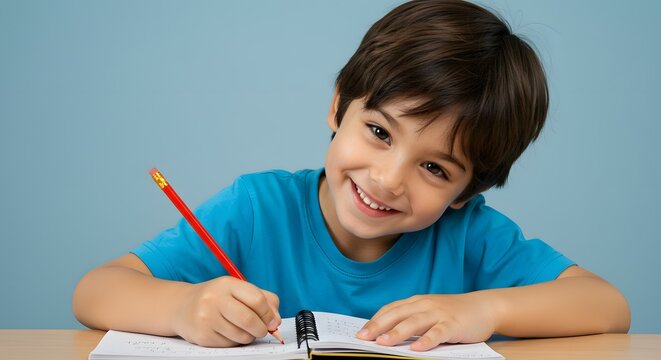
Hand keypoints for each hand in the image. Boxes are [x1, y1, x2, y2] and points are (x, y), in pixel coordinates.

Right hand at [171, 276, 280, 346]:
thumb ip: (263, 299)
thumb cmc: (217, 298)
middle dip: (262, 329)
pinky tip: (228, 333)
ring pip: (241, 336)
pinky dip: (235, 342)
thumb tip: (276, 320)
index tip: (273, 321)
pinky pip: (230, 345)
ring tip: (243, 329)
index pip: (256, 299)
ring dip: (249, 336)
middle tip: (263, 330)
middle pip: (249, 320)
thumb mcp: (238, 290)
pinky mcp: (202, 336)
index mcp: (226, 284)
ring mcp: (206, 318)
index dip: (269, 313)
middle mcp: (214, 299)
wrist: (182, 307)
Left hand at [356, 293, 496, 350]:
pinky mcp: (453, 324)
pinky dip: (426, 340)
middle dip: (378, 327)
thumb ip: (412, 320)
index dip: (375, 321)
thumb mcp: (429, 313)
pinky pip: (438, 333)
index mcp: (416, 302)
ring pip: (414, 323)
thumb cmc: (453, 313)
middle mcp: (425, 305)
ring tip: (382, 343)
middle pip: (397, 315)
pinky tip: (417, 349)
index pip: (390, 310)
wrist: (484, 307)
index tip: (360, 333)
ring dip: (397, 333)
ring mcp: (439, 314)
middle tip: (363, 339)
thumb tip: (386, 335)